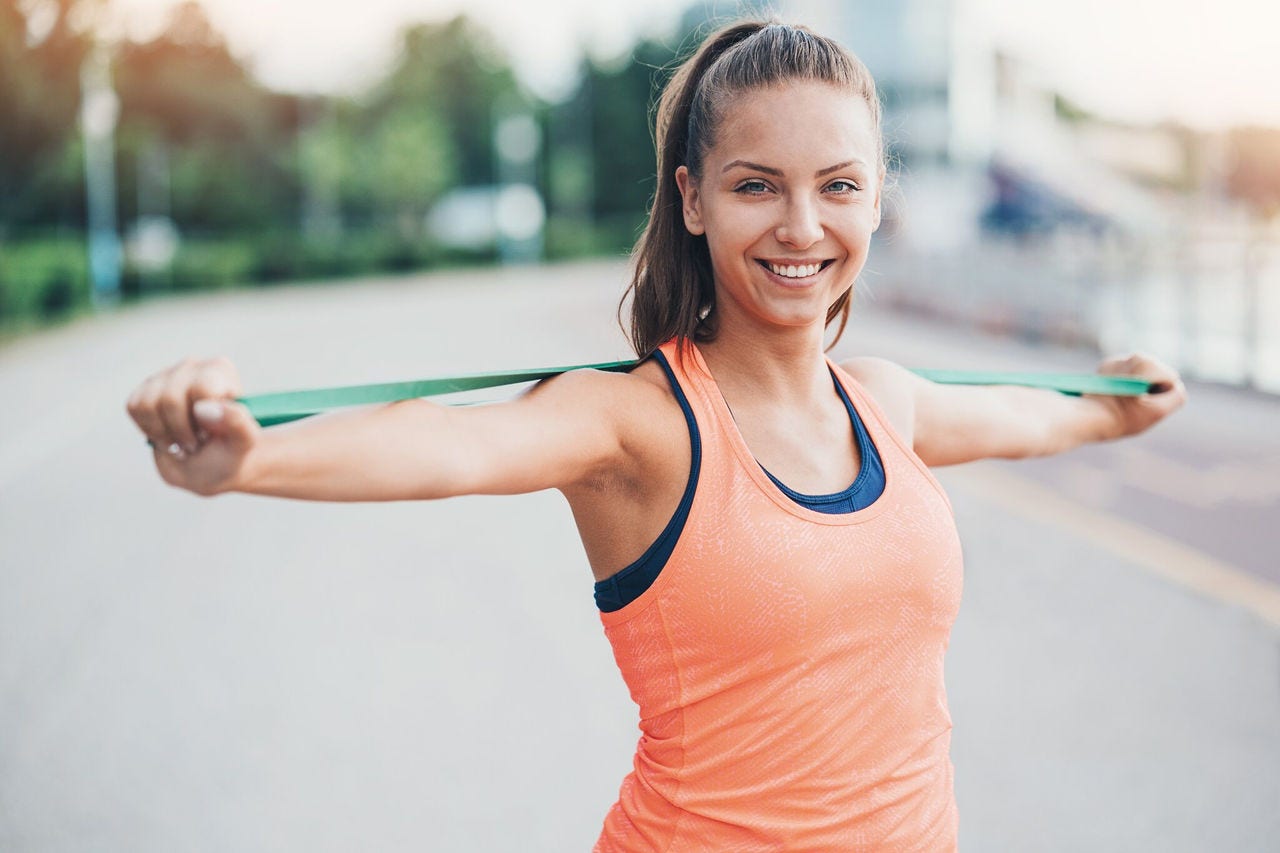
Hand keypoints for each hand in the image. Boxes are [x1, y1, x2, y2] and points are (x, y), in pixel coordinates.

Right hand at [125, 356, 261, 495]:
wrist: (210, 466)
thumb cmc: (230, 452)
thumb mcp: (244, 443)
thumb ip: (237, 423)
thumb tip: (204, 408)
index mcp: (220, 370)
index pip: (202, 388)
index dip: (202, 420)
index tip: (210, 434)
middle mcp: (192, 366)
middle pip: (170, 399)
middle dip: (181, 431)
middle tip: (195, 443)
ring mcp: (165, 376)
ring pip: (148, 404)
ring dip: (164, 433)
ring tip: (182, 441)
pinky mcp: (144, 390)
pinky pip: (135, 408)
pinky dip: (150, 431)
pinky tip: (168, 436)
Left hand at [1089, 352, 1186, 439]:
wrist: (1085, 416)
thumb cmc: (1122, 416)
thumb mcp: (1157, 412)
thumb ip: (1176, 397)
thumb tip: (1175, 386)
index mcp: (1145, 363)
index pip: (1170, 379)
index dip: (1161, 395)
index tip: (1144, 404)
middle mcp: (1132, 357)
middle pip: (1156, 374)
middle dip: (1149, 389)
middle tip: (1134, 404)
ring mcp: (1118, 361)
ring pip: (1141, 374)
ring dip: (1137, 388)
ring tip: (1125, 401)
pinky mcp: (1107, 367)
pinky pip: (1126, 376)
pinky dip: (1124, 386)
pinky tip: (1115, 397)